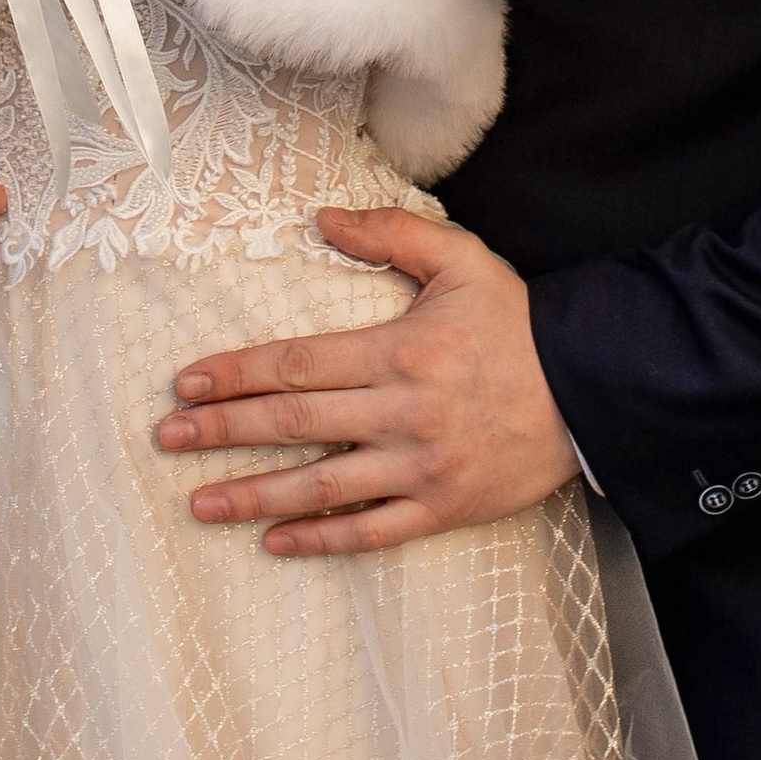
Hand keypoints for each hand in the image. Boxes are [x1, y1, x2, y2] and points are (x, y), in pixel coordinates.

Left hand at [154, 209, 579, 552]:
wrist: (594, 388)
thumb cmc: (519, 322)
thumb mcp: (461, 259)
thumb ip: (389, 234)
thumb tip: (321, 218)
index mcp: (398, 351)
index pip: (296, 363)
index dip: (234, 373)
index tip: (186, 383)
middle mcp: (401, 412)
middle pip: (293, 423)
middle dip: (222, 431)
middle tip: (166, 439)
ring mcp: (420, 466)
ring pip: (321, 486)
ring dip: (253, 495)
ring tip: (199, 503)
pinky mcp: (444, 507)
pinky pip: (371, 531)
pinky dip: (320, 540)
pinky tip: (274, 541)